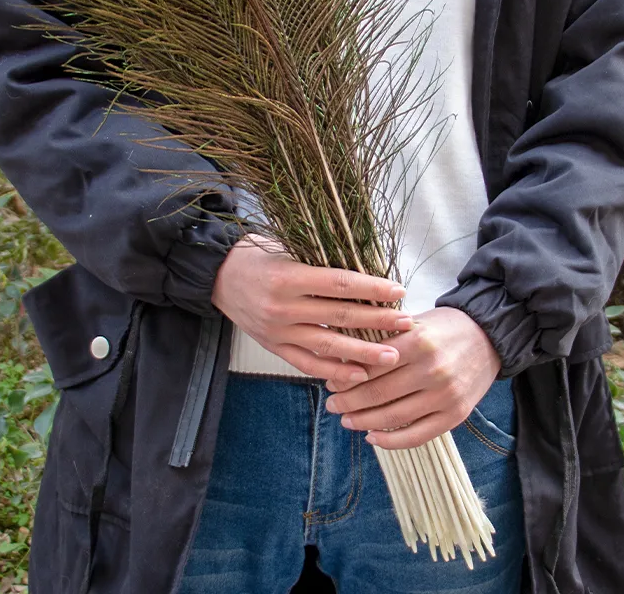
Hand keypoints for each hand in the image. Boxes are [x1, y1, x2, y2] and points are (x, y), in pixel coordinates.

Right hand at [212, 233, 411, 382]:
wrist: (217, 276)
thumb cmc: (256, 255)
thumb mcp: (286, 248)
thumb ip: (319, 261)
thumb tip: (364, 270)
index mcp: (288, 276)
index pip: (339, 284)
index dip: (371, 288)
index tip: (398, 290)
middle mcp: (282, 306)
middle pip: (339, 316)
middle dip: (377, 321)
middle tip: (406, 324)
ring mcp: (277, 330)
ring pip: (327, 345)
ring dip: (363, 352)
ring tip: (392, 356)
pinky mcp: (273, 347)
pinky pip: (307, 363)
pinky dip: (334, 371)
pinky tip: (358, 374)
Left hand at [323, 307, 500, 448]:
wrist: (489, 337)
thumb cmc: (444, 328)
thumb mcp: (414, 323)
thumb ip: (385, 339)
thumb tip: (345, 359)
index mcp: (418, 341)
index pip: (372, 366)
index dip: (347, 377)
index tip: (331, 382)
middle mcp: (432, 370)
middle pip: (378, 393)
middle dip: (348, 401)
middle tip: (331, 404)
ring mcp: (446, 395)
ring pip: (393, 417)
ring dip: (364, 422)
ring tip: (347, 420)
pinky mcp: (456, 415)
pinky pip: (417, 435)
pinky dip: (391, 441)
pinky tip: (372, 437)